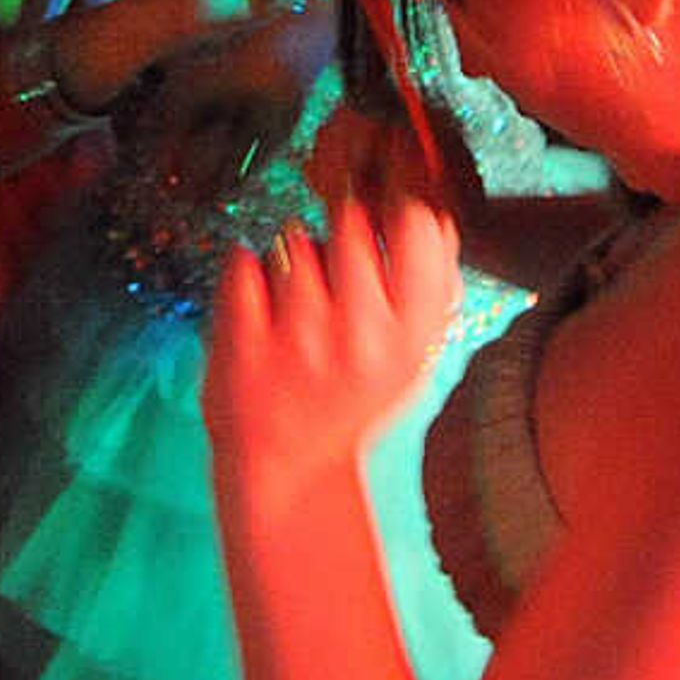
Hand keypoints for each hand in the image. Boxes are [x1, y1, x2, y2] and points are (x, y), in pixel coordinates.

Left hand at [209, 192, 463, 492]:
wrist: (287, 467)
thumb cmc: (354, 400)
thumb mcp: (412, 358)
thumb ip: (434, 290)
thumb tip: (438, 218)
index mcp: (411, 337)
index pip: (418, 224)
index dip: (399, 212)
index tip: (386, 222)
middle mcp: (360, 336)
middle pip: (352, 219)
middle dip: (342, 231)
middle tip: (334, 271)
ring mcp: (298, 339)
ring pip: (296, 240)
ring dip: (293, 258)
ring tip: (297, 304)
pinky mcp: (242, 341)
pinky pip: (243, 261)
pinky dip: (248, 273)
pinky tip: (262, 306)